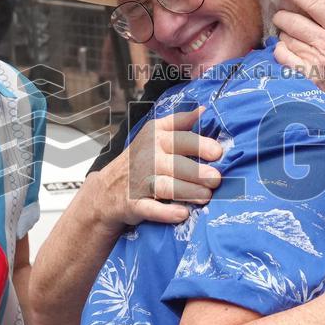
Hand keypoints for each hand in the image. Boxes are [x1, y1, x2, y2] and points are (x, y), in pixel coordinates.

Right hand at [98, 107, 222, 226]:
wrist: (106, 189)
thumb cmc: (141, 159)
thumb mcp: (155, 133)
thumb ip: (180, 122)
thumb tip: (204, 110)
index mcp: (156, 137)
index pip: (180, 138)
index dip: (200, 145)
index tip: (218, 153)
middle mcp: (148, 157)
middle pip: (175, 164)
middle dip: (197, 172)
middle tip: (216, 179)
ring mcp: (139, 182)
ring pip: (165, 186)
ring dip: (187, 191)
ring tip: (206, 196)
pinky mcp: (133, 204)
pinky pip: (150, 209)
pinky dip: (165, 213)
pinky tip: (183, 214)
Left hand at [271, 0, 324, 126]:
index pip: (314, 4)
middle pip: (293, 20)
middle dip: (282, 14)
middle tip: (282, 14)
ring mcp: (316, 60)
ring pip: (286, 37)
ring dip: (282, 32)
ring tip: (286, 32)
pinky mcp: (307, 75)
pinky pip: (283, 57)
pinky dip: (279, 50)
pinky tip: (285, 48)